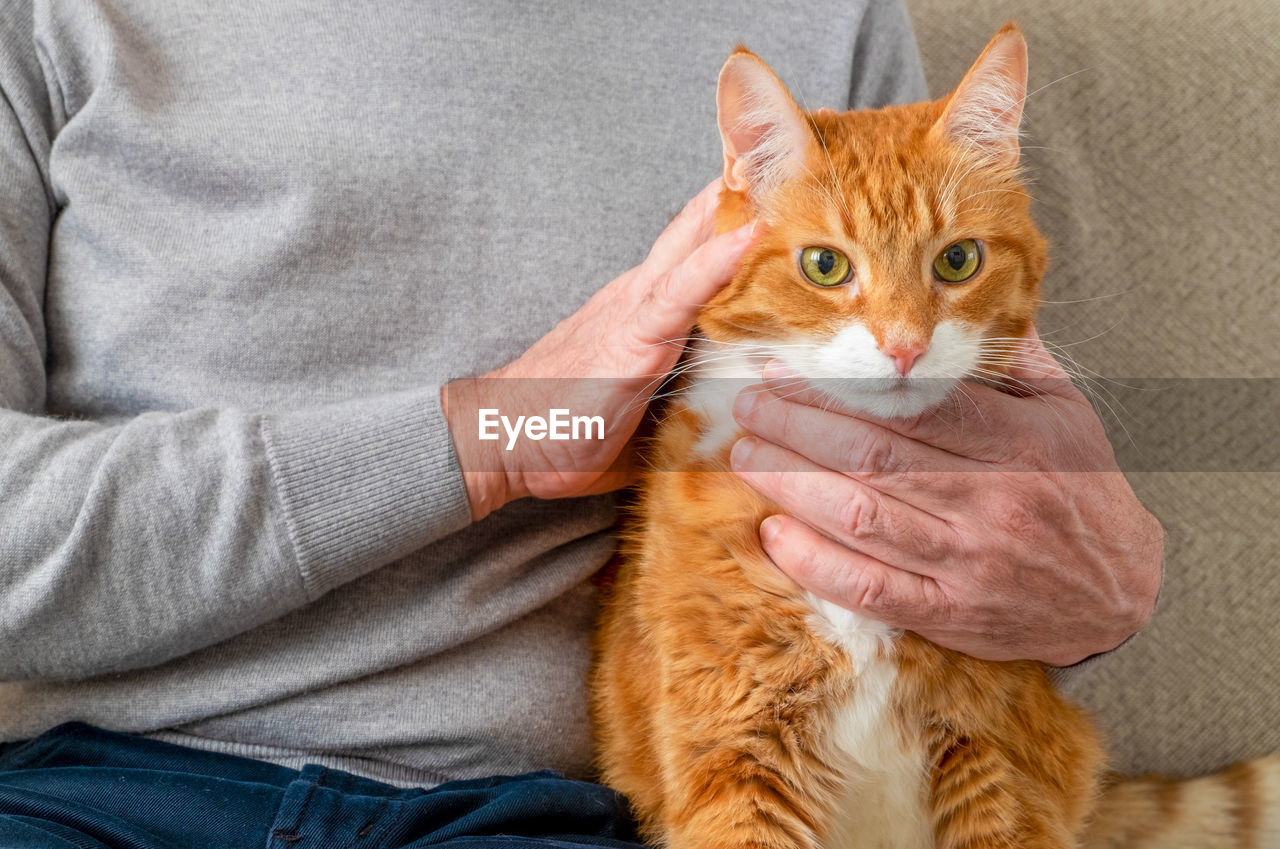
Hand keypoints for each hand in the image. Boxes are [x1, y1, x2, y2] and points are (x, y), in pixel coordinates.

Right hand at [443, 179, 757, 520]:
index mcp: (646, 307)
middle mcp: (643, 296)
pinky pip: (680, 294)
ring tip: (790, 167)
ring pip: (696, 244)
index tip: (783, 178)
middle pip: (700, 227)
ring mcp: (636, 312)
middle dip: (746, 186)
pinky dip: (715, 261)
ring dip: (740, 207)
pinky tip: (748, 235)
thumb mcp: (638, 405)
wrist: (498, 440)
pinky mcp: (631, 341)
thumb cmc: (566, 428)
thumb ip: (683, 393)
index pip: (698, 248)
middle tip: (799, 141)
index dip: (738, 212)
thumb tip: (734, 405)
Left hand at [728, 330, 1163, 665]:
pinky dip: (814, 563)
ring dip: (791, 486)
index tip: (785, 370)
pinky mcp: (949, 614)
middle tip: (748, 405)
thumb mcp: (1064, 410)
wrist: (1117, 591)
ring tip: (746, 457)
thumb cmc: (1080, 488)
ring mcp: (968, 563)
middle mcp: (991, 502)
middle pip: (874, 457)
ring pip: (861, 518)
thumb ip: (1009, 356)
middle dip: (797, 427)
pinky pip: (868, 589)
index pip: (913, 407)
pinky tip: (773, 535)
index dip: (837, 388)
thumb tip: (955, 292)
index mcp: (1018, 443)